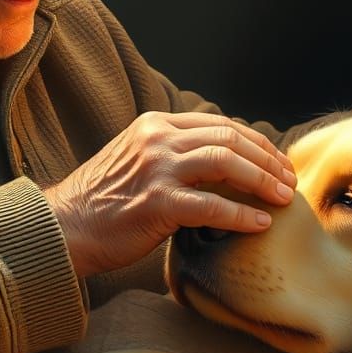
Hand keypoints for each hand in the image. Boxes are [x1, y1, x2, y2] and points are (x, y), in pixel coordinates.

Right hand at [45, 112, 296, 276]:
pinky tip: (260, 224)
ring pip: (226, 163)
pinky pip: (212, 206)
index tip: (277, 162)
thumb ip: (174, 153)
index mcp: (156, 125)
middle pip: (230, 139)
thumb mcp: (138, 160)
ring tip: (282, 198)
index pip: (221, 125)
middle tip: (288, 181)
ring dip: (262, 181)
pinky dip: (242, 214)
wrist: (63, 227)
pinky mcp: (156, 203)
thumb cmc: (103, 201)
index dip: (257, 143)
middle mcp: (157, 139)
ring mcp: (156, 169)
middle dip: (267, 160)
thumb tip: (223, 162)